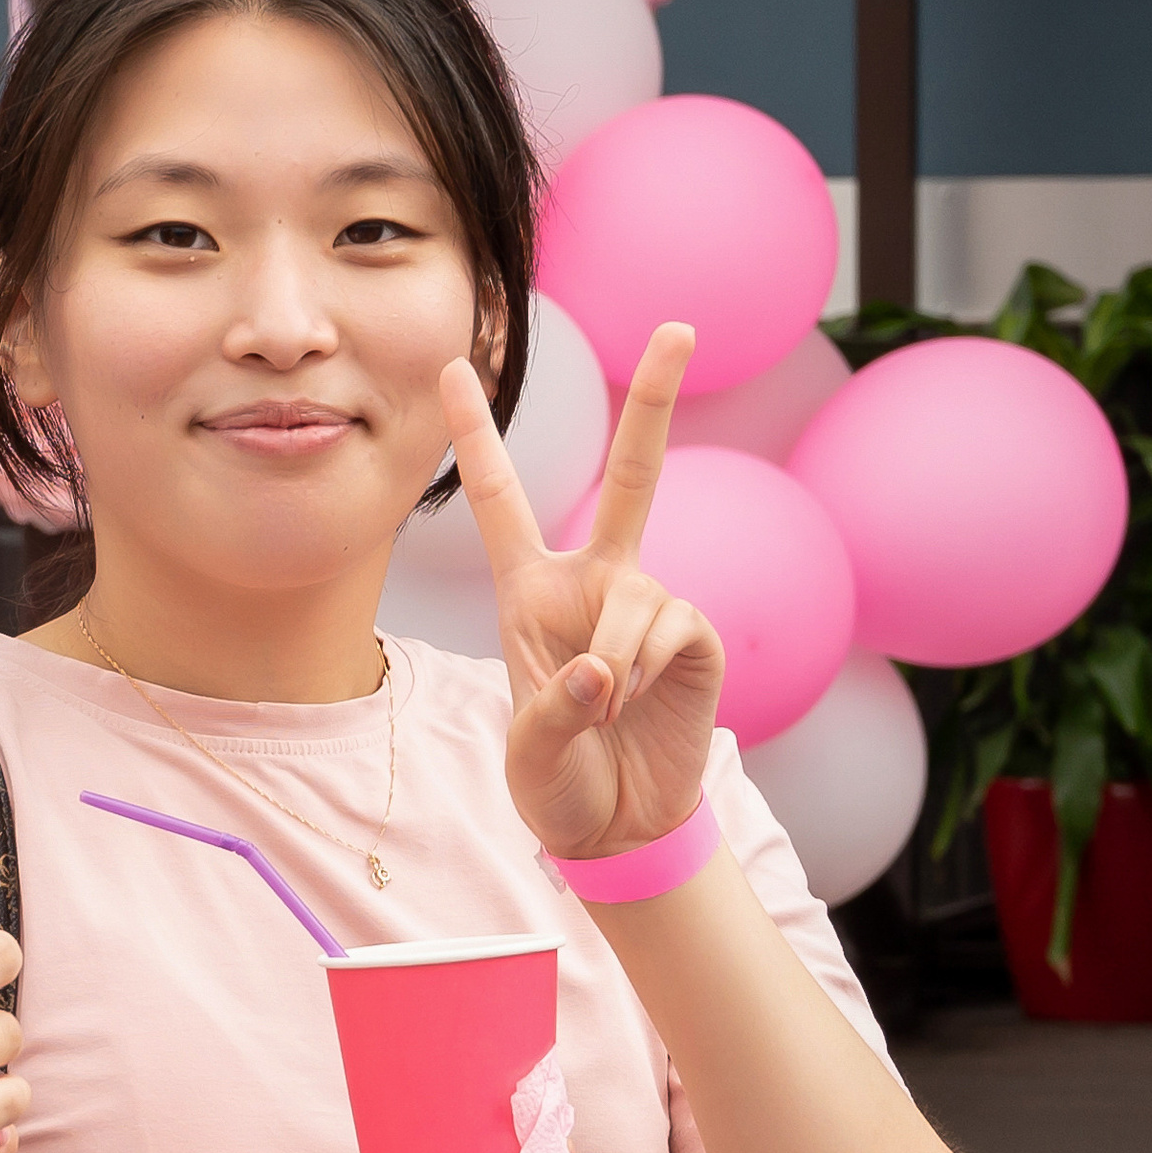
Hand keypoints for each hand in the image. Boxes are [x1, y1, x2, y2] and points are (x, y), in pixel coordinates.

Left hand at [441, 323, 725, 862]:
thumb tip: (607, 665)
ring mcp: (650, 603)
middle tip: (680, 326)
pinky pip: (670, 634)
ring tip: (605, 714)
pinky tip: (641, 706)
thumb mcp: (528, 753)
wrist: (621, 827)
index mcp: (530, 592)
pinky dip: (647, 677)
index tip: (455, 361)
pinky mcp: (696, 638)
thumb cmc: (558, 783)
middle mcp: (594, 581)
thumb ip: (554, 709)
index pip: (500, 499)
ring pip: (636, 603)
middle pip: (636, 474)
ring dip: (614, 668)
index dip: (475, 432)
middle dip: (658, 399)